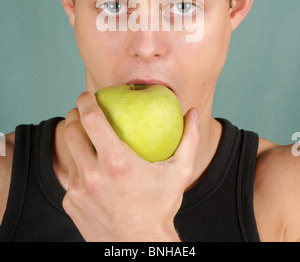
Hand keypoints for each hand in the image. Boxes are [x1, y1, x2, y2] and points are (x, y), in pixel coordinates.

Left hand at [62, 91, 200, 241]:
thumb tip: (192, 111)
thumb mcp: (179, 172)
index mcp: (116, 162)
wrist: (141, 246)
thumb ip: (188, 139)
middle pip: (71, 132)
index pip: (91, 120)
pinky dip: (78, 165)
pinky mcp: (71, 203)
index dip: (86, 101)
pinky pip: (70, 176)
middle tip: (82, 111)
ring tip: (84, 133)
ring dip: (74, 139)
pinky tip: (89, 165)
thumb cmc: (161, 207)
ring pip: (69, 153)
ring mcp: (78, 191)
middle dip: (74, 115)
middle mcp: (92, 176)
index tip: (88, 94)